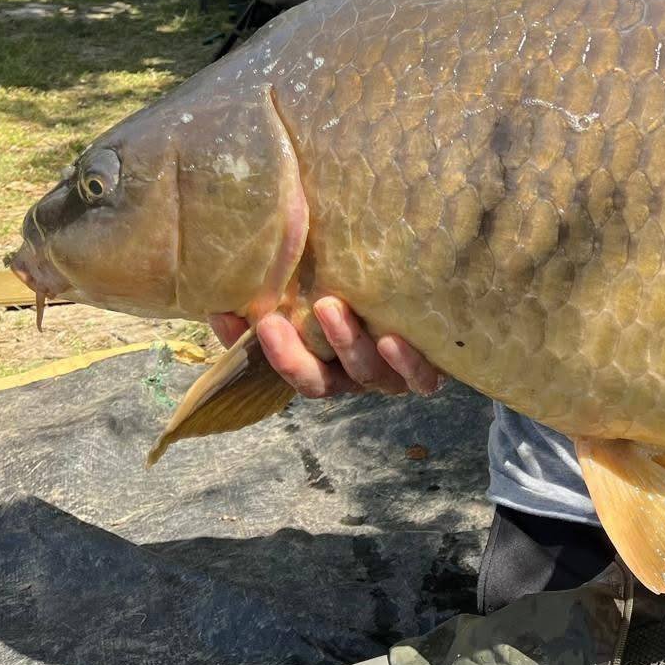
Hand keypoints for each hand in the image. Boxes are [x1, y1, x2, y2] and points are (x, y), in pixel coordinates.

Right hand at [207, 297, 442, 398]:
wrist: (442, 287)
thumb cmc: (369, 285)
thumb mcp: (316, 282)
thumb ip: (275, 288)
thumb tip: (222, 291)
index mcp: (327, 361)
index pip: (288, 368)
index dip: (265, 352)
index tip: (244, 318)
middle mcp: (355, 373)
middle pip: (320, 383)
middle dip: (293, 356)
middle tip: (273, 321)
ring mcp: (391, 374)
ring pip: (365, 375)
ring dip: (344, 344)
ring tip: (331, 307)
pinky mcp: (429, 369)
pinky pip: (419, 379)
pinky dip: (405, 364)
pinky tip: (393, 340)